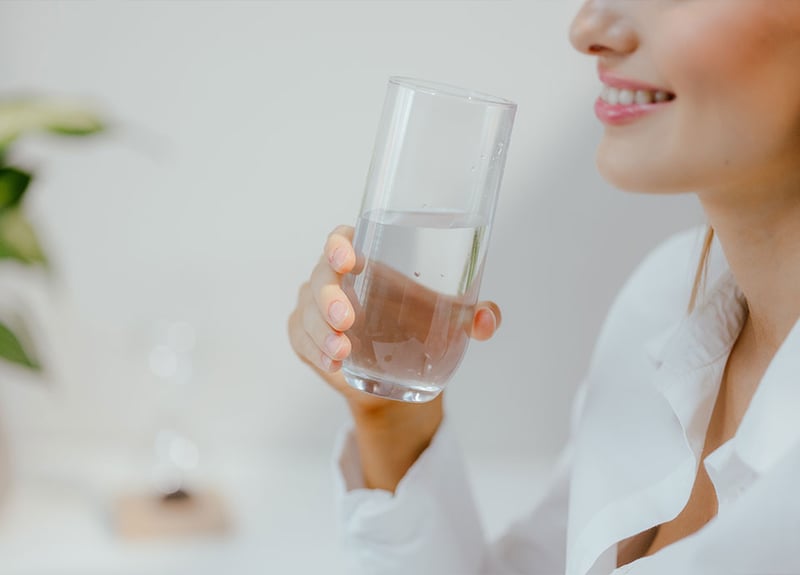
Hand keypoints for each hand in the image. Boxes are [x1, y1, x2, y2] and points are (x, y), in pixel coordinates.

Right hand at [287, 225, 501, 417]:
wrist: (399, 376)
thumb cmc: (418, 329)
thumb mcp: (449, 323)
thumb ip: (473, 318)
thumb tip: (487, 321)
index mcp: (366, 260)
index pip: (343, 240)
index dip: (340, 244)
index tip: (349, 259)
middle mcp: (335, 279)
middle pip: (320, 276)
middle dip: (328, 296)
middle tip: (346, 319)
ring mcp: (315, 308)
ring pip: (307, 311)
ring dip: (320, 331)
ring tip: (341, 352)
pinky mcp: (305, 337)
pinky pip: (301, 340)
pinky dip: (314, 351)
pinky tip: (332, 364)